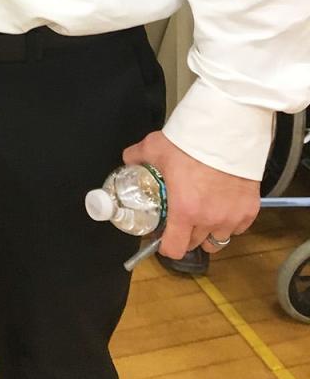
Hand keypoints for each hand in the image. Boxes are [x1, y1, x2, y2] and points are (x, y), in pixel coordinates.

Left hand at [122, 130, 259, 258]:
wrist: (227, 129)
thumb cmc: (191, 140)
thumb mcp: (154, 147)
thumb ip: (138, 157)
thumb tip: (128, 161)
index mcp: (184, 210)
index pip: (174, 248)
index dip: (165, 245)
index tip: (163, 236)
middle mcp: (209, 219)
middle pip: (195, 244)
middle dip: (185, 235)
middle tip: (181, 219)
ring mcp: (232, 216)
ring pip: (218, 239)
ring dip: (209, 231)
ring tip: (203, 214)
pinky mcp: (250, 209)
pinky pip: (238, 227)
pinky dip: (230, 221)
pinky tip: (223, 205)